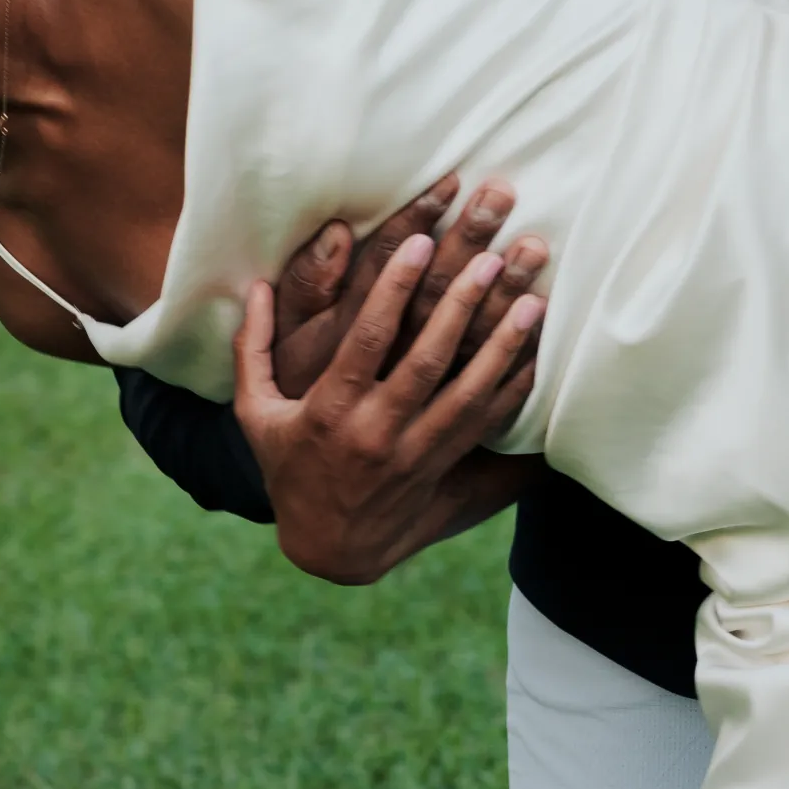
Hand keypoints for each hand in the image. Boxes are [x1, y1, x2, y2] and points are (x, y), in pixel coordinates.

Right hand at [233, 224, 548, 583]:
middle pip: (426, 361)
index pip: (368, 339)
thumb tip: (254, 287)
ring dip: (502, 347)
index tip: (421, 241)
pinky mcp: (441, 468)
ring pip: (467, 396)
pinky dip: (512, 390)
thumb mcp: (255, 413)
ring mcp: (414, 454)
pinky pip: (484, 426)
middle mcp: (376, 432)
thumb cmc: (290, 467)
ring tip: (532, 302)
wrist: (327, 548)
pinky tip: (535, 354)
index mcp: (330, 410)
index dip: (395, 288)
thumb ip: (253, 349)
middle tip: (489, 257)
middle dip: (460, 307)